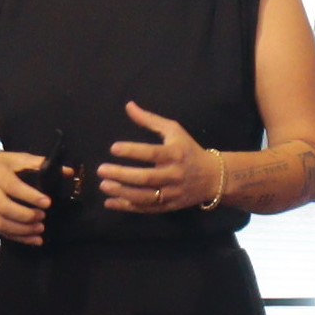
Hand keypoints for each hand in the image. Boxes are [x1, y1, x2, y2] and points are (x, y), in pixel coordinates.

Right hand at [0, 150, 52, 245]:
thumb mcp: (14, 158)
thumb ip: (39, 163)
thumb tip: (68, 172)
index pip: (14, 187)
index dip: (31, 196)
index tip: (47, 202)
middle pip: (5, 208)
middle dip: (26, 216)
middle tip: (43, 217)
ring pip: (1, 223)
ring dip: (22, 230)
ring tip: (40, 229)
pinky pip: (1, 231)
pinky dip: (18, 238)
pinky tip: (34, 240)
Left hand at [98, 101, 217, 212]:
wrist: (213, 177)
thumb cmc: (188, 149)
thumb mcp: (173, 130)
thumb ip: (149, 120)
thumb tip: (128, 105)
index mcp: (175, 154)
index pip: (152, 153)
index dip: (133, 151)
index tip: (113, 148)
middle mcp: (174, 175)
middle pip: (146, 178)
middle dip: (122, 174)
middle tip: (101, 169)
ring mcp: (172, 193)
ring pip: (145, 197)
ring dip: (122, 192)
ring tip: (103, 185)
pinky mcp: (169, 206)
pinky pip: (146, 209)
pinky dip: (127, 207)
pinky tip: (110, 202)